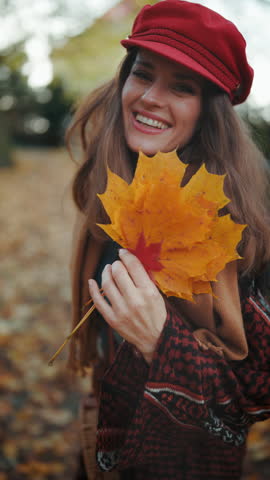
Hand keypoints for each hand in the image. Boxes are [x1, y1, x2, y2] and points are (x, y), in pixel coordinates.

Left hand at [88, 249, 166, 363]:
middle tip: (116, 263)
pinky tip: (92, 281)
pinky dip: (93, 289)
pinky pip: (98, 301)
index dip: (126, 256)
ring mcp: (122, 311)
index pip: (134, 266)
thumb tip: (132, 261)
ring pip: (107, 284)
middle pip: (118, 273)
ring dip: (105, 273)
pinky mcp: (112, 320)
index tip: (123, 252)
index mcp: (148, 292)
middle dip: (116, 264)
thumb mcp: (157, 295)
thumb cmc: (157, 314)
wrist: (155, 340)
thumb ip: (145, 279)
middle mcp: (134, 300)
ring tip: (108, 269)